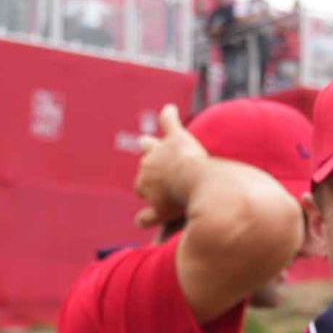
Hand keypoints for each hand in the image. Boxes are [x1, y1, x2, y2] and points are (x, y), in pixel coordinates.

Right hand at [132, 103, 209, 228]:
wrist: (195, 182)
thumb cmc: (180, 202)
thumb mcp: (162, 215)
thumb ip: (148, 218)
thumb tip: (136, 223)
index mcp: (142, 185)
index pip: (141, 189)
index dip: (150, 193)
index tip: (160, 198)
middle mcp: (146, 165)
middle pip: (144, 165)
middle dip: (149, 170)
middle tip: (158, 175)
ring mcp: (160, 149)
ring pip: (149, 144)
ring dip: (149, 144)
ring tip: (148, 143)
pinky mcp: (175, 137)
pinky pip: (169, 122)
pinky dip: (169, 115)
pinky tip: (170, 109)